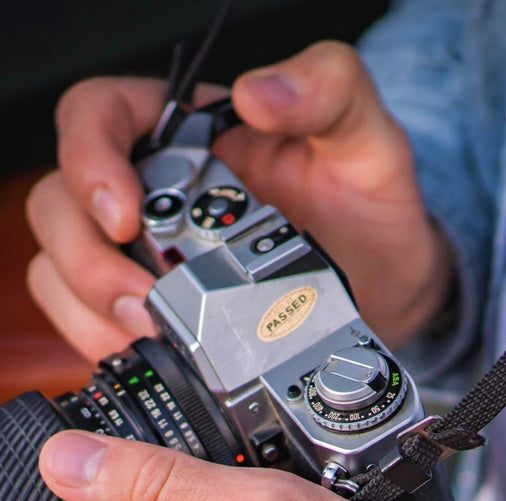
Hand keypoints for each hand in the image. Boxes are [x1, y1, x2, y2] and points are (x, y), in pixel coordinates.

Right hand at [26, 42, 453, 363]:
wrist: (392, 291)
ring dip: (91, 307)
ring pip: (63, 268)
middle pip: (63, 203)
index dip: (89, 159)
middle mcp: (156, 189)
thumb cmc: (372, 210)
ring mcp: (150, 254)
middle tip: (145, 299)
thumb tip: (261, 93)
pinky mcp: (157, 309)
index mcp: (190, 132)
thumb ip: (329, 91)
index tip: (126, 216)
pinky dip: (106, 340)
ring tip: (152, 334)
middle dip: (87, 256)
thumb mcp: (368, 141)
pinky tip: (152, 353)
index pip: (98, 116)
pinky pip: (92, 321)